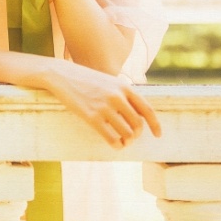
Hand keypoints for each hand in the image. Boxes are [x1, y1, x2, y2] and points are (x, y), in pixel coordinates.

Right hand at [43, 59, 160, 148]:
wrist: (62, 75)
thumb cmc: (86, 80)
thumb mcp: (109, 82)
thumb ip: (124, 95)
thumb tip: (138, 115)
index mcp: (124, 87)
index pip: (147, 110)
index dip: (155, 125)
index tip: (158, 135)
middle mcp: (117, 96)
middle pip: (138, 124)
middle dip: (137, 134)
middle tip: (130, 138)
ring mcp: (104, 107)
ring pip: (127, 133)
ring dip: (127, 141)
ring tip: (122, 142)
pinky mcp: (92, 117)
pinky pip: (112, 138)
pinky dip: (116, 145)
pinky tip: (114, 144)